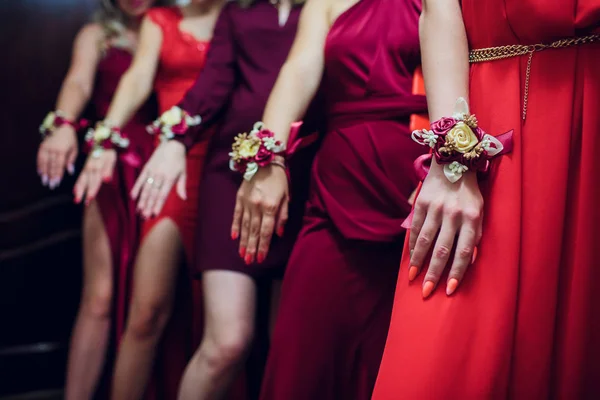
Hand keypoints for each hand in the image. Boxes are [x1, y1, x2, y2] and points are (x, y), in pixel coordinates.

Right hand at [37, 125, 77, 188]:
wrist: (62, 126)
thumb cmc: (70, 139)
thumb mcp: (75, 149)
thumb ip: (71, 161)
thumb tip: (70, 172)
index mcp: (62, 151)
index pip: (59, 165)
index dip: (57, 175)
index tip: (57, 182)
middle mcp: (53, 149)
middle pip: (51, 165)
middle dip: (51, 176)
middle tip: (50, 185)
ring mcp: (46, 147)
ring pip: (44, 162)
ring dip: (44, 172)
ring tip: (44, 181)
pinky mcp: (42, 146)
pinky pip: (39, 157)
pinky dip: (39, 165)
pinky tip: (40, 172)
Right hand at [73, 149, 116, 204]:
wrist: (101, 144)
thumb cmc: (108, 153)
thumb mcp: (111, 158)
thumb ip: (108, 170)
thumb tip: (107, 180)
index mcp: (98, 167)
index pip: (95, 181)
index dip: (92, 190)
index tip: (90, 198)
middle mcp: (90, 168)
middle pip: (88, 182)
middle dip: (86, 193)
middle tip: (83, 203)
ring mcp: (86, 168)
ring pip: (82, 180)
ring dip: (80, 190)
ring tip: (77, 199)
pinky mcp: (84, 168)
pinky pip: (80, 176)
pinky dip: (77, 184)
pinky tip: (75, 191)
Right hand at [131, 140, 186, 218]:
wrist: (172, 144)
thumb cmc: (179, 160)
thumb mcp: (184, 173)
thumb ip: (182, 186)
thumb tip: (184, 199)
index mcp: (170, 178)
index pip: (163, 195)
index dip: (158, 205)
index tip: (154, 214)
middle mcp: (160, 176)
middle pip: (153, 194)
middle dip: (148, 206)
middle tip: (145, 217)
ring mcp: (152, 171)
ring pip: (146, 188)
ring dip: (142, 200)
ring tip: (139, 210)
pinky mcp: (147, 167)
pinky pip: (140, 179)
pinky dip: (136, 188)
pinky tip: (133, 197)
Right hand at [231, 163, 288, 264]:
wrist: (265, 159)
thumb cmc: (280, 179)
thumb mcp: (286, 197)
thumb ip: (282, 216)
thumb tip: (277, 234)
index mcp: (271, 206)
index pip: (266, 232)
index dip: (263, 246)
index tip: (261, 258)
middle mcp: (257, 206)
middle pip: (254, 232)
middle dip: (251, 248)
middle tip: (249, 261)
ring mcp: (246, 202)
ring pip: (244, 226)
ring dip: (243, 242)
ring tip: (242, 255)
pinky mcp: (239, 197)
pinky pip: (236, 215)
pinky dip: (235, 227)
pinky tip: (234, 237)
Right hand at [408, 161, 482, 297]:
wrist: (454, 160)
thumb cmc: (470, 192)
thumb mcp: (481, 210)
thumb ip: (476, 234)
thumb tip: (470, 260)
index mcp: (472, 217)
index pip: (464, 252)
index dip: (456, 273)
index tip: (448, 290)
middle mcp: (453, 214)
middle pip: (442, 250)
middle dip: (434, 274)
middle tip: (427, 292)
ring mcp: (436, 208)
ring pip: (425, 240)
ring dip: (418, 262)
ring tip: (412, 277)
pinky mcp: (422, 202)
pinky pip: (415, 228)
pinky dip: (412, 244)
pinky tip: (411, 257)